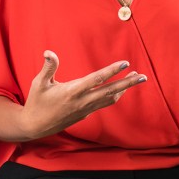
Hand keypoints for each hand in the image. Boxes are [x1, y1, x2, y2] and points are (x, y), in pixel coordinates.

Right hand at [19, 50, 147, 139]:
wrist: (35, 126)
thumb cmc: (37, 102)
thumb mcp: (39, 83)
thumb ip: (48, 67)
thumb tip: (49, 52)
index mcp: (72, 91)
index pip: (96, 79)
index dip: (112, 71)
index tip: (125, 63)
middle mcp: (82, 101)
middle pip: (110, 91)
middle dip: (128, 83)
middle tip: (143, 76)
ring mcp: (85, 109)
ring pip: (110, 99)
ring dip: (124, 89)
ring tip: (135, 79)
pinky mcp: (85, 114)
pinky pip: (104, 104)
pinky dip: (114, 96)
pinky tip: (119, 89)